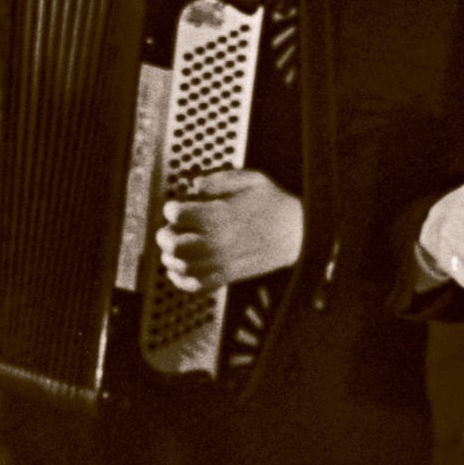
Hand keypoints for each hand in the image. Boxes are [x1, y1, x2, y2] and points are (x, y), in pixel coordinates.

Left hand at [155, 169, 303, 291]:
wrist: (298, 233)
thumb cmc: (275, 205)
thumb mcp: (251, 179)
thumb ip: (219, 179)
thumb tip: (194, 185)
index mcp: (219, 215)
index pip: (176, 214)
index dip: (172, 208)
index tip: (176, 206)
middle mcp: (216, 242)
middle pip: (173, 244)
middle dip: (165, 234)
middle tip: (168, 229)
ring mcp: (221, 262)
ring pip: (180, 265)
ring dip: (170, 256)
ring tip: (172, 248)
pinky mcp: (227, 276)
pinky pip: (196, 285)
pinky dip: (181, 280)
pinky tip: (178, 271)